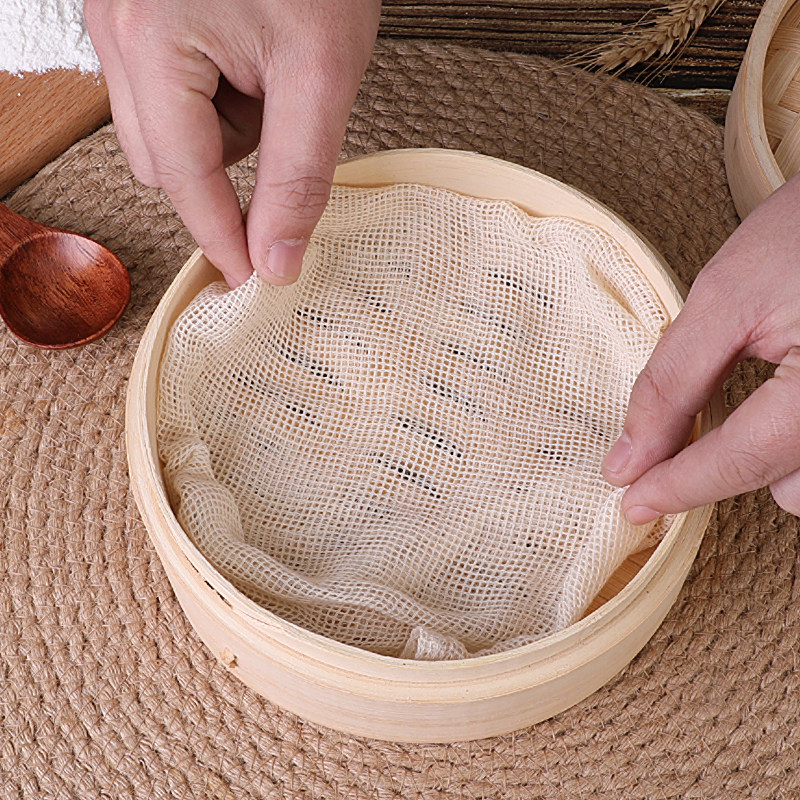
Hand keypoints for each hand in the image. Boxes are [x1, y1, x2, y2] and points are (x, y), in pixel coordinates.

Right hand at [84, 0, 379, 287]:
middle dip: (225, 165)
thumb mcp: (322, 70)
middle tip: (281, 117)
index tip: (253, 283)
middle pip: (163, 162)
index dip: (224, 239)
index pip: (185, 181)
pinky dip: (215, 94)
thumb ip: (298, 174)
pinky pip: (169, 90)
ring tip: (269, 69)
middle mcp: (116, 32)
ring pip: (165, 130)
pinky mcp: (138, 16)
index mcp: (151, 41)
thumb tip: (278, 260)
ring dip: (223, 127)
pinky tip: (249, 52)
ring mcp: (120, 20)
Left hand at [602, 173, 799, 521]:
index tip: (629, 502)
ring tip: (756, 398)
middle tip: (681, 439)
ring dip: (773, 458)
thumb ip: (672, 385)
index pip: (739, 460)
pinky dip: (796, 441)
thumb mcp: (726, 298)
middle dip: (727, 466)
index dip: (675, 486)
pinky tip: (785, 401)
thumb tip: (629, 458)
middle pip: (783, 480)